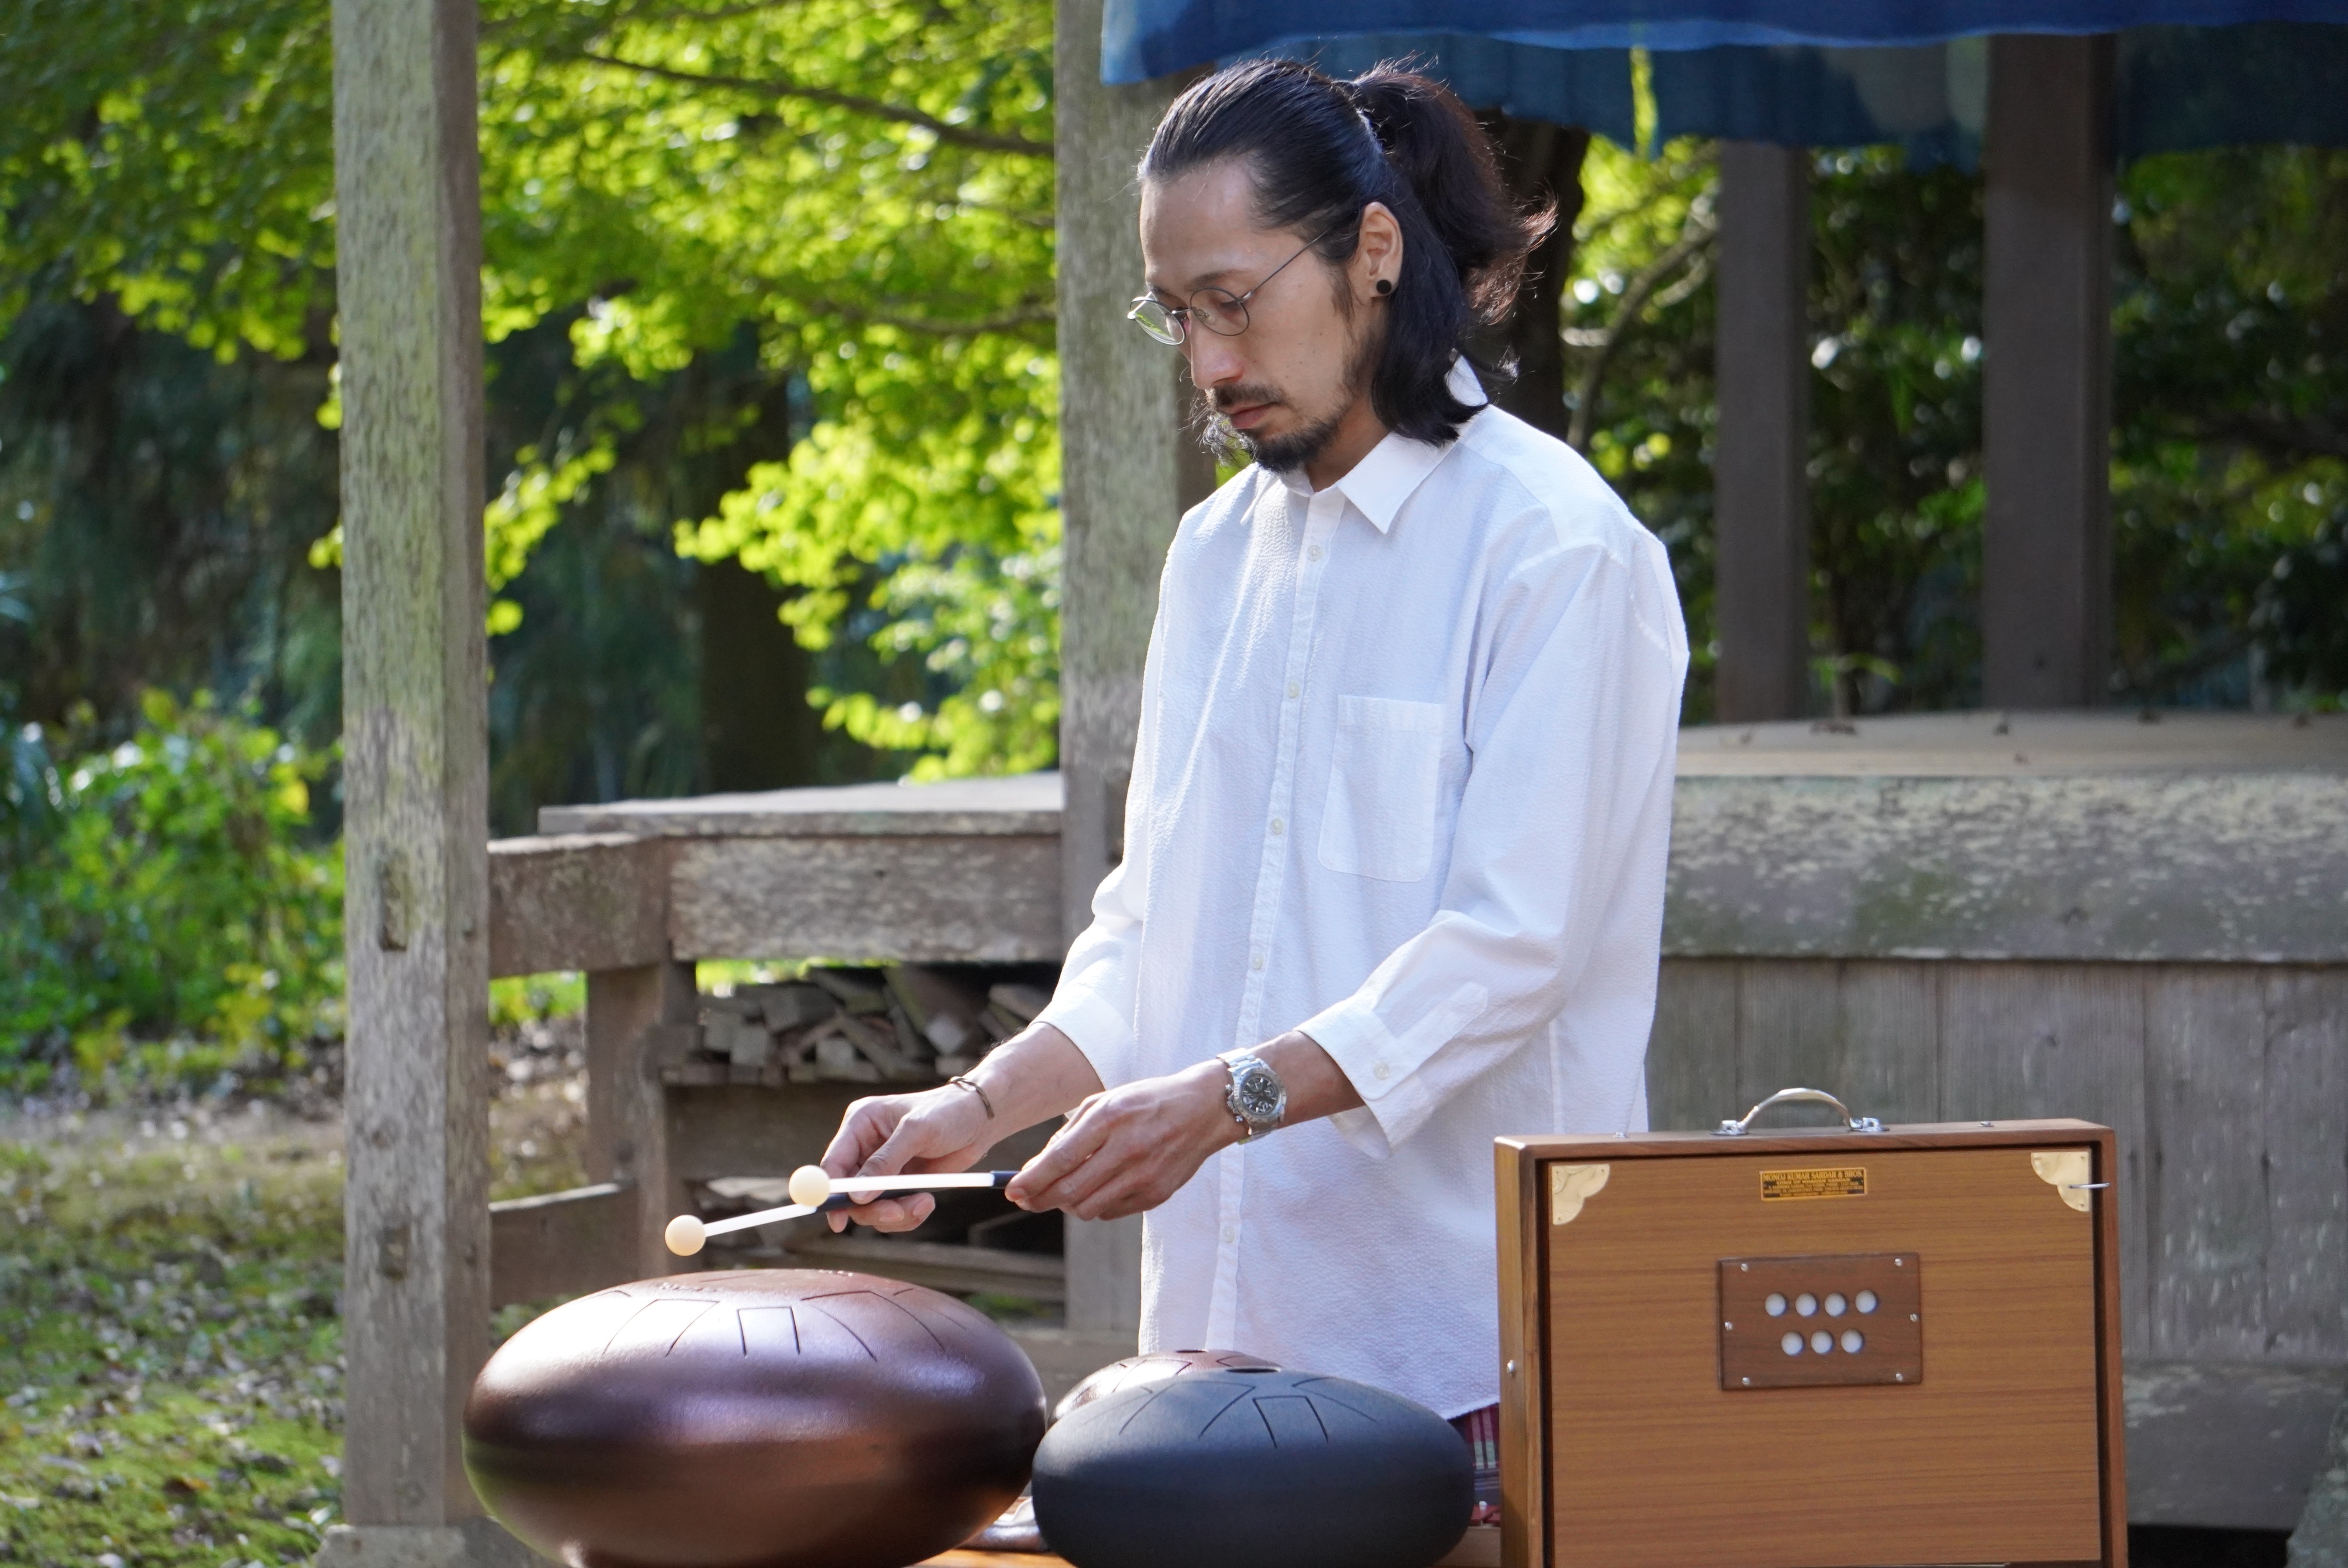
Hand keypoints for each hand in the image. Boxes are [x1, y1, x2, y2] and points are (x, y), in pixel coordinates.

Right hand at [817, 1083, 995, 1232]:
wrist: (981, 1119)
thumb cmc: (948, 1112)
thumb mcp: (917, 1131)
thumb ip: (886, 1161)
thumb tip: (857, 1195)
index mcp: (861, 1123)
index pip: (833, 1163)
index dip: (831, 1193)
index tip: (838, 1221)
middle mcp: (865, 1147)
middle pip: (849, 1192)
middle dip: (872, 1208)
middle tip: (898, 1212)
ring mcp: (882, 1168)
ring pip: (870, 1207)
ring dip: (895, 1213)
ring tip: (925, 1203)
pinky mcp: (899, 1184)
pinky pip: (892, 1210)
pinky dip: (908, 1214)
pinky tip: (927, 1202)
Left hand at [1005, 1059, 1239, 1220]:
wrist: (1205, 1110)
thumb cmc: (1147, 1102)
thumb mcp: (1106, 1102)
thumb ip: (1071, 1133)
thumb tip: (1037, 1168)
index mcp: (1111, 1118)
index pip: (1061, 1159)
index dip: (1031, 1180)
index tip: (1012, 1191)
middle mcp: (1128, 1148)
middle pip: (1069, 1190)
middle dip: (1039, 1199)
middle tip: (1026, 1199)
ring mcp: (1144, 1175)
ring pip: (1087, 1207)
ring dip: (1067, 1203)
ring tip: (1063, 1191)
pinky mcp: (1157, 1194)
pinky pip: (1111, 1211)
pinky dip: (1095, 1204)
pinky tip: (1097, 1188)